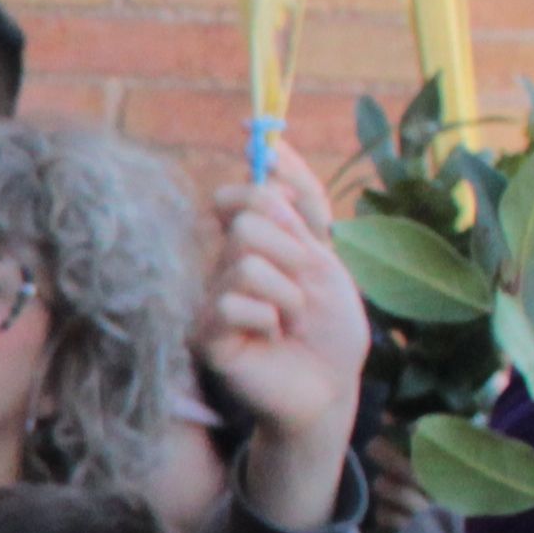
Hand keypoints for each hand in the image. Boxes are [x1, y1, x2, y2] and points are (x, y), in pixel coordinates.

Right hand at [202, 143, 369, 532]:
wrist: (330, 387)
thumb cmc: (330, 329)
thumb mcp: (327, 257)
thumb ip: (302, 206)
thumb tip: (276, 145)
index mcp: (250, 244)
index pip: (247, 192)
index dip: (275, 201)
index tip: (299, 227)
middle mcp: (222, 265)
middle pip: (250, 221)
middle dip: (294, 256)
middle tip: (302, 292)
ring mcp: (209, 299)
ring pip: (246, 262)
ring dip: (288, 295)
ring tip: (290, 322)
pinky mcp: (203, 334)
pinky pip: (233, 303)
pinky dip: (268, 319)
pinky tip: (270, 339)